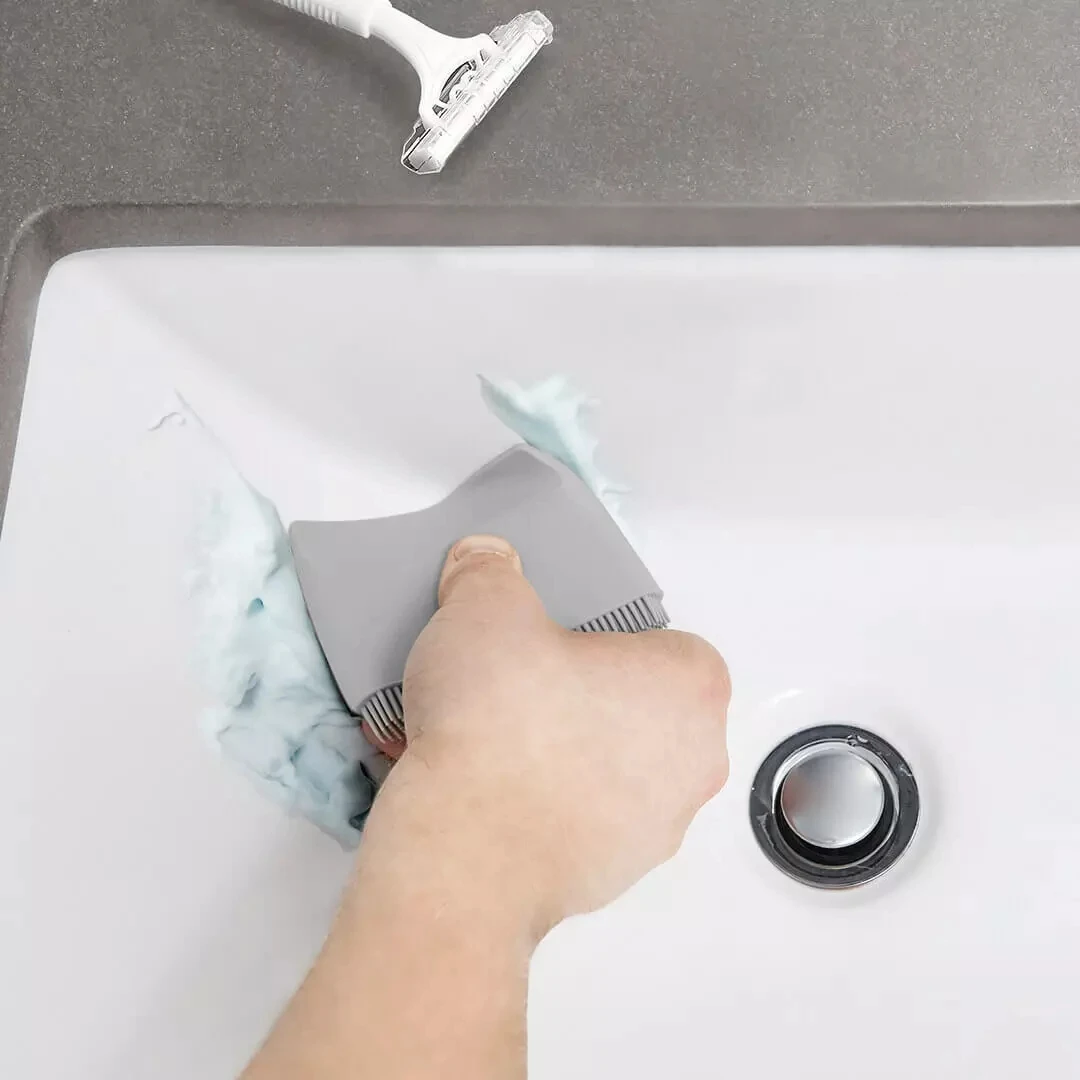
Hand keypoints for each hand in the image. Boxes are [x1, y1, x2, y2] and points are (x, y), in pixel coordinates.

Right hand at [362, 533, 730, 934]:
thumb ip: (488, 572)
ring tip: (488, 736)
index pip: (664, 641)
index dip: (606, 635)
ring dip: (558, 751)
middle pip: (638, 706)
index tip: (559, 641)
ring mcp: (657, 825)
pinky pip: (579, 819)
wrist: (466, 849)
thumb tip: (484, 564)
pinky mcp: (613, 875)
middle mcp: (692, 759)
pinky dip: (538, 803)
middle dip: (581, 694)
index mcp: (689, 684)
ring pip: (609, 767)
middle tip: (521, 683)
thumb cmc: (500, 726)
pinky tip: (482, 784)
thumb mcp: (483, 607)